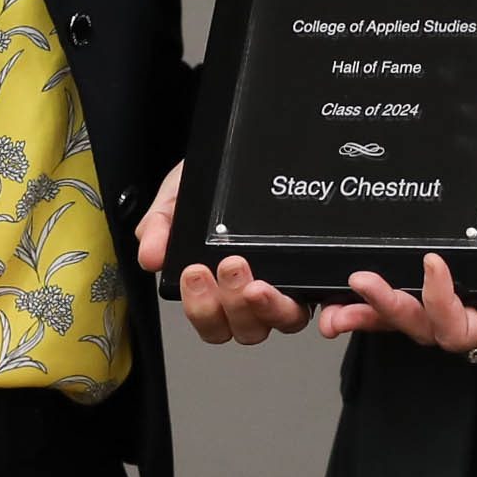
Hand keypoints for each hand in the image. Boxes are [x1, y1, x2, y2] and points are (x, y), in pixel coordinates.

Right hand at [144, 163, 311, 346]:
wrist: (240, 147)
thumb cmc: (211, 179)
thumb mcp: (178, 196)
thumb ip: (161, 224)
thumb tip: (150, 256)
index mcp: (218, 286)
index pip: (213, 322)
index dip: (204, 311)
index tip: (195, 274)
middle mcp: (254, 293)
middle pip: (248, 329)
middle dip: (234, 306)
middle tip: (228, 266)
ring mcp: (288, 284)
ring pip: (286, 321)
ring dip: (268, 306)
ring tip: (254, 276)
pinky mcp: (317, 272)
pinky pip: (325, 300)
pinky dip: (326, 309)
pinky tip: (315, 296)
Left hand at [322, 130, 476, 370]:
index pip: (461, 329)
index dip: (439, 307)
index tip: (433, 263)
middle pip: (424, 324)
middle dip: (388, 311)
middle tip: (360, 286)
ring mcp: (462, 275)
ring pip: (409, 306)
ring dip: (372, 308)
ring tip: (334, 304)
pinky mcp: (449, 246)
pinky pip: (409, 268)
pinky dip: (383, 273)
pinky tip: (348, 272)